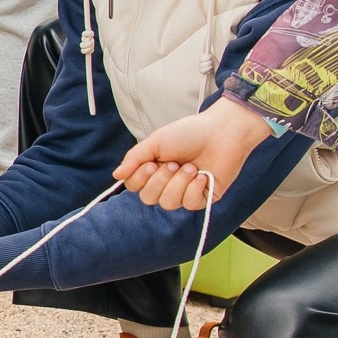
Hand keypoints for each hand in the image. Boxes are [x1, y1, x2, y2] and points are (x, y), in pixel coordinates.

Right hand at [115, 100, 272, 211]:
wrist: (221, 132)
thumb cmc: (189, 133)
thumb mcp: (155, 142)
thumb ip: (134, 158)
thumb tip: (116, 175)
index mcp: (153, 169)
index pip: (134, 186)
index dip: (140, 179)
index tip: (150, 164)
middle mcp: (166, 183)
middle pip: (149, 198)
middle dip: (161, 180)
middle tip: (174, 163)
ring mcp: (185, 192)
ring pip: (168, 203)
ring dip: (179, 183)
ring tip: (191, 167)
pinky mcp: (203, 198)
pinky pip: (189, 204)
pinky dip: (194, 188)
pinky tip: (202, 175)